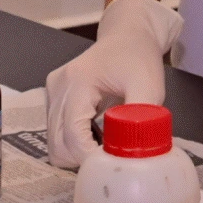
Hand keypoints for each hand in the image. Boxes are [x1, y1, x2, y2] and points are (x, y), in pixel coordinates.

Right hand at [45, 0, 182, 168]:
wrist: (128, 35)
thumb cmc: (138, 57)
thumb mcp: (150, 86)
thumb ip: (142, 118)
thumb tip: (136, 153)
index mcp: (78, 81)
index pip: (73, 134)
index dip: (90, 158)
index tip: (112, 166)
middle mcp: (58, 87)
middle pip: (58, 144)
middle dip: (83, 159)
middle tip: (111, 157)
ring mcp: (52, 92)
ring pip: (54, 143)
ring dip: (78, 153)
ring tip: (105, 145)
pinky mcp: (53, 97)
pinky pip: (56, 133)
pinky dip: (74, 142)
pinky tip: (96, 134)